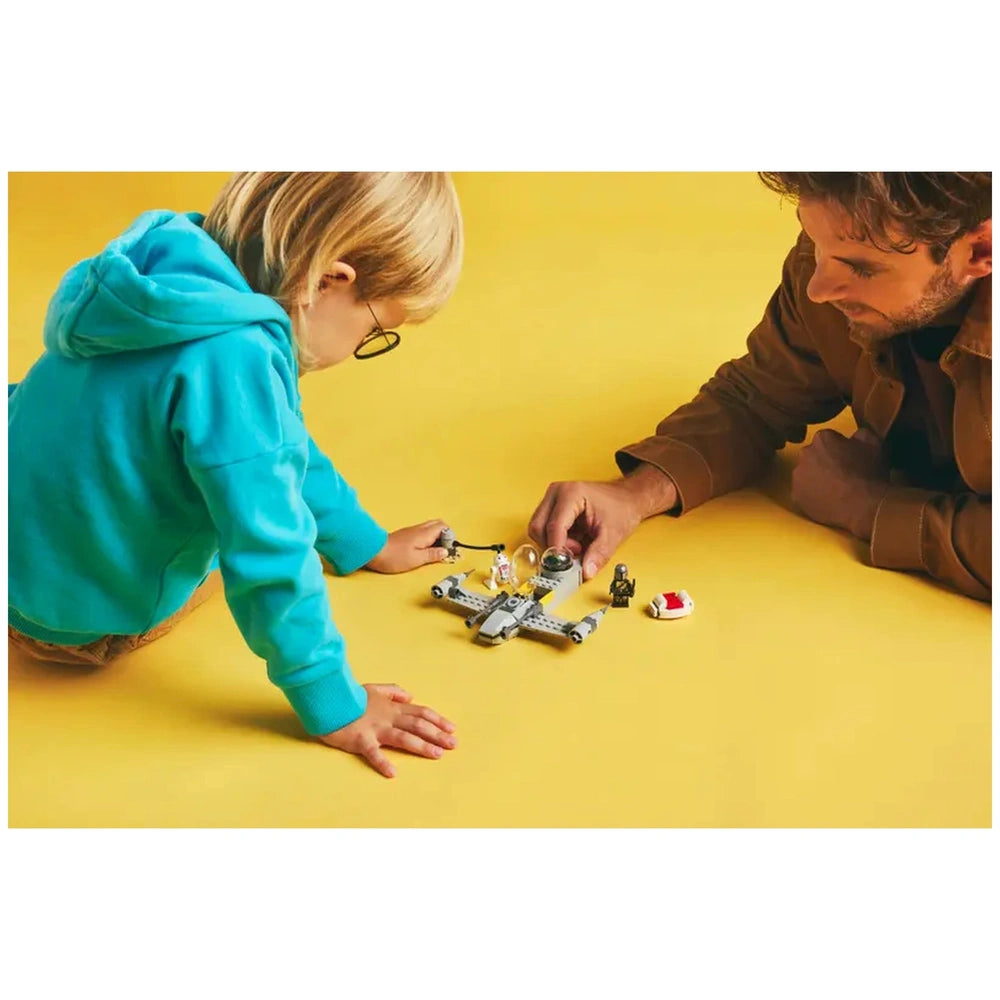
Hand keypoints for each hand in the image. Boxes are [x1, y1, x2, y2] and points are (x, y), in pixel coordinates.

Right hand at [319, 683, 456, 778]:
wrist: (328, 700)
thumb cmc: (351, 697)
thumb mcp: (374, 688)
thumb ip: (393, 691)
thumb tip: (410, 696)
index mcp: (392, 707)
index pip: (421, 712)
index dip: (438, 720)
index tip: (452, 729)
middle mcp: (388, 717)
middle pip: (418, 725)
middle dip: (437, 735)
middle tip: (453, 745)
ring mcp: (375, 729)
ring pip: (403, 737)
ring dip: (421, 746)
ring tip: (437, 755)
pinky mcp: (361, 740)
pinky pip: (373, 753)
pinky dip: (383, 762)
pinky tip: (393, 773)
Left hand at [366, 519, 450, 572]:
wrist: (374, 552)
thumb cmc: (394, 557)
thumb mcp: (417, 560)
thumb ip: (432, 555)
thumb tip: (445, 552)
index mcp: (424, 534)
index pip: (443, 526)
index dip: (450, 536)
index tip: (449, 548)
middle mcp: (418, 529)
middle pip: (437, 524)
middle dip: (444, 535)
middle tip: (444, 548)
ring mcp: (411, 531)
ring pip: (429, 528)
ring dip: (435, 537)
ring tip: (434, 551)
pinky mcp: (405, 535)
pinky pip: (421, 533)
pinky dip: (426, 539)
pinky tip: (423, 550)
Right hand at [527, 464, 677, 579]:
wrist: (626, 499)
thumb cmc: (620, 507)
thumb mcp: (613, 534)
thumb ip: (599, 554)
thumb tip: (586, 571)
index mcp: (570, 494)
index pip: (554, 526)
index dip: (558, 550)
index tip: (566, 564)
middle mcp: (556, 494)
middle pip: (538, 528)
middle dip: (554, 547)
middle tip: (576, 552)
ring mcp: (552, 500)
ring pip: (538, 530)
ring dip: (555, 545)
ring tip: (578, 545)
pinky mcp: (551, 508)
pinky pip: (544, 530)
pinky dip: (557, 541)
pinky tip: (574, 540)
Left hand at [791, 427, 889, 540]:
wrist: (862, 505)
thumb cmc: (869, 472)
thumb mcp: (874, 444)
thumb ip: (861, 434)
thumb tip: (855, 434)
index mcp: (822, 438)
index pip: (828, 438)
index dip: (839, 448)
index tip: (848, 458)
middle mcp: (804, 453)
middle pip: (813, 455)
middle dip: (823, 462)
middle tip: (840, 474)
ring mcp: (798, 475)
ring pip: (805, 474)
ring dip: (815, 478)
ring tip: (833, 489)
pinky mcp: (796, 495)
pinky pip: (802, 493)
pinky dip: (811, 495)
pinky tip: (826, 501)